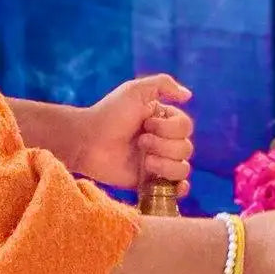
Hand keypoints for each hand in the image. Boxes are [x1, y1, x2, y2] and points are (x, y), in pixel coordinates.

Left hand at [82, 75, 192, 194]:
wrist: (87, 141)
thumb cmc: (109, 114)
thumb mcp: (135, 90)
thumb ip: (163, 84)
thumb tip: (188, 95)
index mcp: (163, 121)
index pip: (185, 127)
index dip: (169, 128)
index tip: (146, 123)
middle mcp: (163, 142)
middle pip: (186, 148)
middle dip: (164, 145)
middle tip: (140, 141)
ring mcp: (157, 163)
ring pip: (182, 169)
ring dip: (166, 165)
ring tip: (144, 162)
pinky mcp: (148, 182)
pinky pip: (176, 189)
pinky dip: (179, 188)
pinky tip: (172, 185)